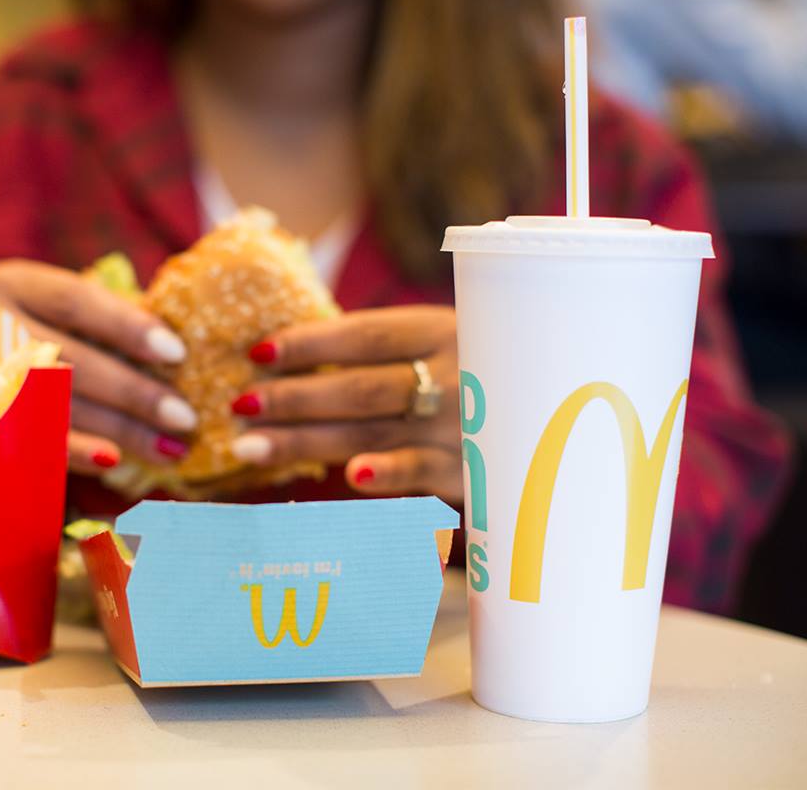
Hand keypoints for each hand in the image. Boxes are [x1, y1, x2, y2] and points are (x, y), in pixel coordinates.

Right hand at [0, 259, 195, 474]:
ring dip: (120, 431)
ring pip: (59, 408)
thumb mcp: (68, 310)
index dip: (127, 326)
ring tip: (171, 447)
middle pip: (71, 362)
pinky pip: (34, 441)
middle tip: (185, 417)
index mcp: (15, 286)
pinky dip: (77, 452)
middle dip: (133, 393)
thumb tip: (177, 354)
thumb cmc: (46, 328)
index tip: (177, 353)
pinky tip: (115, 462)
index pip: (75, 302)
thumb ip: (110, 318)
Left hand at [229, 305, 462, 502]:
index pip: (365, 335)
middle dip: (293, 398)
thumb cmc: (480, 372)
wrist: (568, 412)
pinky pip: (424, 473)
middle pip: (359, 388)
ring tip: (249, 445)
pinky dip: (389, 474)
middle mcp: (457, 373)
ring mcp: (466, 425)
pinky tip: (348, 477)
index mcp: (444, 329)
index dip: (309, 343)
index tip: (257, 352)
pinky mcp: (474, 472)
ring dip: (305, 441)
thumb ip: (384, 348)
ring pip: (373, 433)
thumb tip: (285, 353)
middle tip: (238, 406)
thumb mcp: (445, 342)